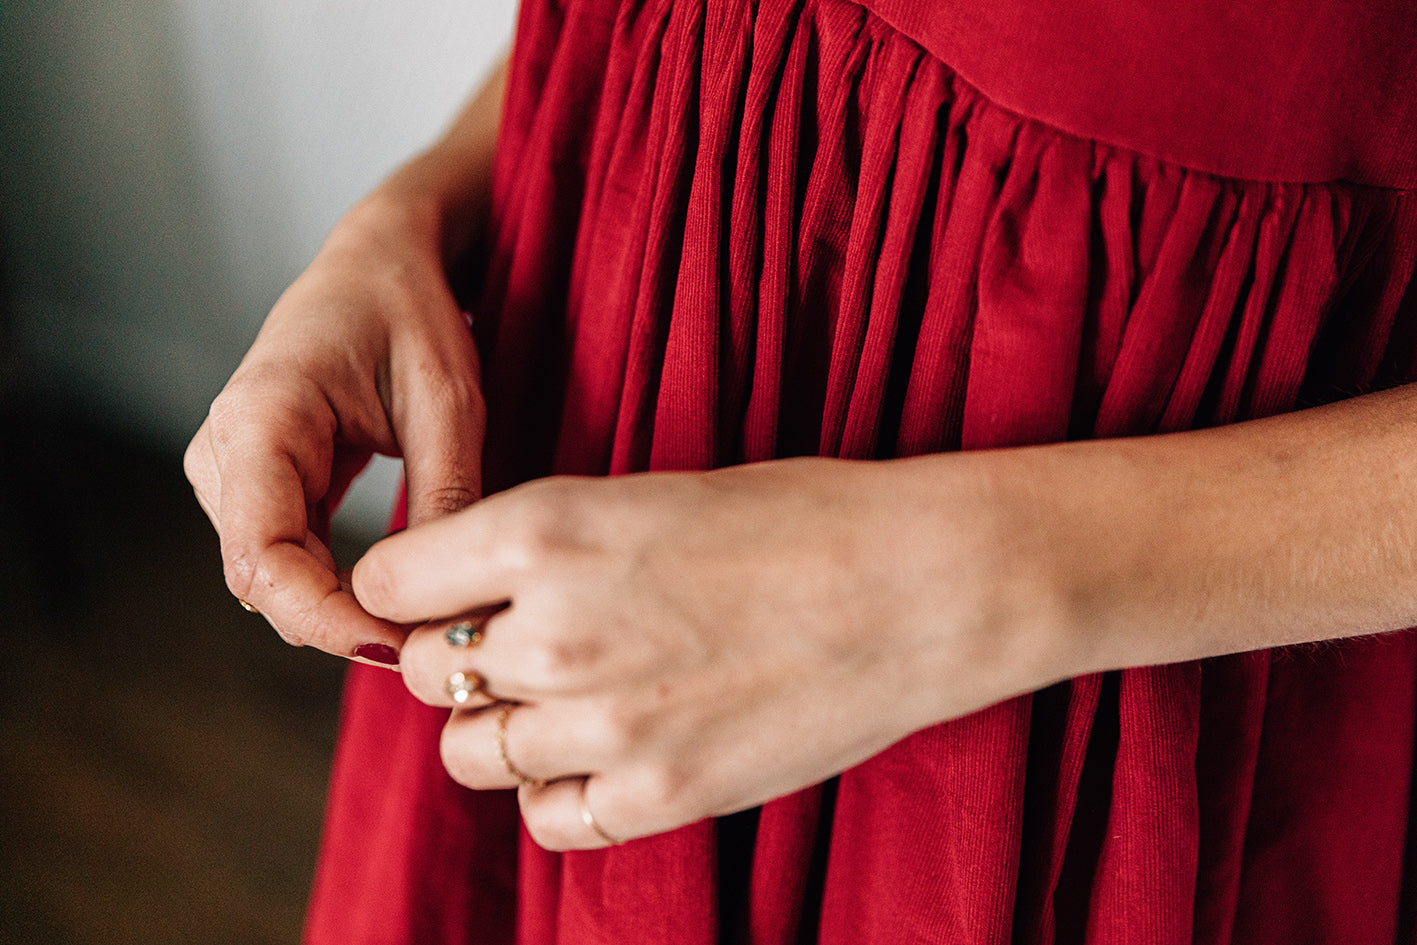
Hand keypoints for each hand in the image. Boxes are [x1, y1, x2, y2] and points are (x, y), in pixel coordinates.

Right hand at [184, 198, 484, 661]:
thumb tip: (444, 601)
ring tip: (420, 627)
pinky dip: (336, 588)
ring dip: (337, 611)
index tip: (397, 649)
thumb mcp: (448, 402)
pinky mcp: (259, 482)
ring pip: (271, 578)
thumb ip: (445, 498)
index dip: (322, 618)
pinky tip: (393, 601)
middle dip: (338, 624)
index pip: (263, 555)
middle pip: (261, 579)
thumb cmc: (412, 313)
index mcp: (262, 417)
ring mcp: (234, 469)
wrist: (382, 260)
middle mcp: (227, 449)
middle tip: (428, 651)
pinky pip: (287, 557)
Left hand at [353, 457, 1062, 847]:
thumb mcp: (646, 495)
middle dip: (462, 661)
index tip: (440, 594)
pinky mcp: (659, 797)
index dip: (409, 588)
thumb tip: (462, 593)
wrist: (919, 584)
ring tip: (581, 698)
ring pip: (473, 755)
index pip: (386, 580)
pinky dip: (563, 792)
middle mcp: (554, 629)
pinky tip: (615, 752)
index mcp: (545, 529)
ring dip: (511, 729)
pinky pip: (548, 818)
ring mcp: (604, 725)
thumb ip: (539, 547)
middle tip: (522, 647)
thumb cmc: (798, 518)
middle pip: (426, 675)